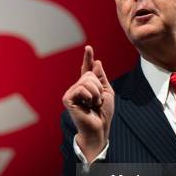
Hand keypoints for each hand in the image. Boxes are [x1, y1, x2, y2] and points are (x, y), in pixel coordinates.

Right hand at [62, 45, 114, 161]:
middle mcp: (78, 88)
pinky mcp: (68, 98)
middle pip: (90, 74)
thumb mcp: (107, 93)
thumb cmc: (103, 114)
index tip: (88, 47)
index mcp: (87, 87)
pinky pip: (82, 88)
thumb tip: (97, 62)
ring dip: (96, 93)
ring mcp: (72, 93)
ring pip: (87, 81)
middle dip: (99, 87)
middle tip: (98, 101)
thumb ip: (101, 78)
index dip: (88, 58)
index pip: (87, 69)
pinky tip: (88, 105)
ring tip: (94, 104)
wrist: (99, 128)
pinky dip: (89, 96)